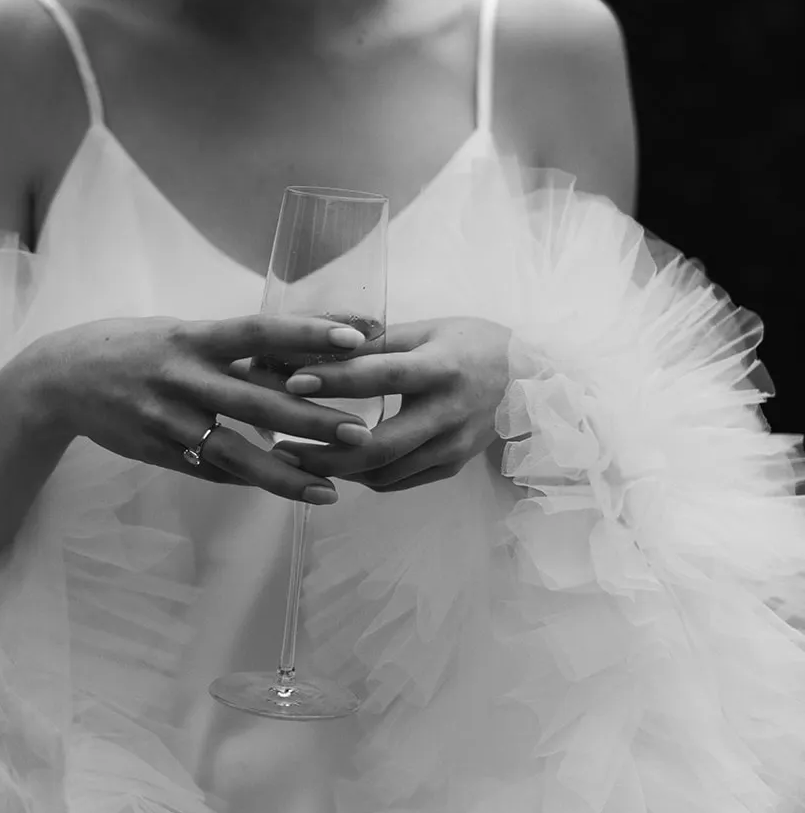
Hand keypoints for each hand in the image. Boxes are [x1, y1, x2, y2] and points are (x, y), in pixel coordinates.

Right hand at [36, 315, 376, 504]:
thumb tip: (307, 350)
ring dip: (286, 472)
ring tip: (331, 488)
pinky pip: (212, 471)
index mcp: (193, 336)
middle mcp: (182, 376)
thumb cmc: (136, 347)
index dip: (307, 333)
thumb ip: (236, 346)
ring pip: (235, 451)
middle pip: (256, 400)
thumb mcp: (182, 333)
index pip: (259, 330)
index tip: (356, 339)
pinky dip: (250, 481)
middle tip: (361, 432)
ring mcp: (168, 419)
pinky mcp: (159, 451)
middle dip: (312, 418)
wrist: (60, 380)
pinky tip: (289, 491)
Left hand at [273, 318, 511, 491]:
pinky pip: (397, 481)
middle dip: (324, 452)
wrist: (529, 379)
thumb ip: (377, 342)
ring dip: (336, 470)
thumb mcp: (427, 330)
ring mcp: (452, 447)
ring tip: (296, 460)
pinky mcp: (451, 467)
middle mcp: (448, 413)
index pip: (380, 376)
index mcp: (441, 368)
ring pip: (384, 472)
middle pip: (379, 445)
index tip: (291, 383)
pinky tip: (334, 465)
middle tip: (282, 447)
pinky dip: (362, 476)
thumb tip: (316, 342)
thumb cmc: (470, 345)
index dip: (335, 381)